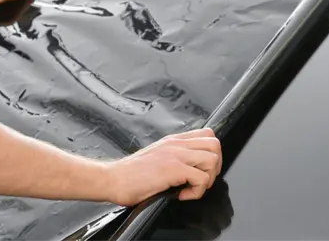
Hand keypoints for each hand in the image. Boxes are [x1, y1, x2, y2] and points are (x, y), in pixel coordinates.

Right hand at [106, 128, 222, 206]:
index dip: (210, 153)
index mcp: (172, 141)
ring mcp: (175, 155)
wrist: (114, 179)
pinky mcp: (174, 169)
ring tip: (191, 187)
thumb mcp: (156, 156)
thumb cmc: (131, 173)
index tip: (200, 169)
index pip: (206, 134)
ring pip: (212, 160)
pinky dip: (196, 192)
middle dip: (214, 166)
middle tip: (200, 179)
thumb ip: (173, 156)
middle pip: (214, 144)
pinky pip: (201, 179)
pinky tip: (181, 194)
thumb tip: (189, 166)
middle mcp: (176, 144)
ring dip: (207, 179)